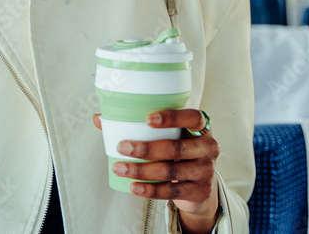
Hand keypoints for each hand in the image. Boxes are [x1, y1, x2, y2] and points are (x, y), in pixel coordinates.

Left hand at [93, 110, 219, 232]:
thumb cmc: (179, 150)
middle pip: (176, 147)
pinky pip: (171, 191)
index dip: (172, 117)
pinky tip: (133, 186)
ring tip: (120, 167)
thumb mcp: (169, 136)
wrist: (200, 184)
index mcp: (201, 127)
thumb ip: (138, 124)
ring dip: (141, 170)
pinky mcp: (199, 191)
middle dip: (145, 148)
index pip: (193, 117)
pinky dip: (150, 190)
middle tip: (122, 147)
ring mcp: (206, 170)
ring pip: (170, 171)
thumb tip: (99, 118)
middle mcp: (208, 147)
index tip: (148, 119)